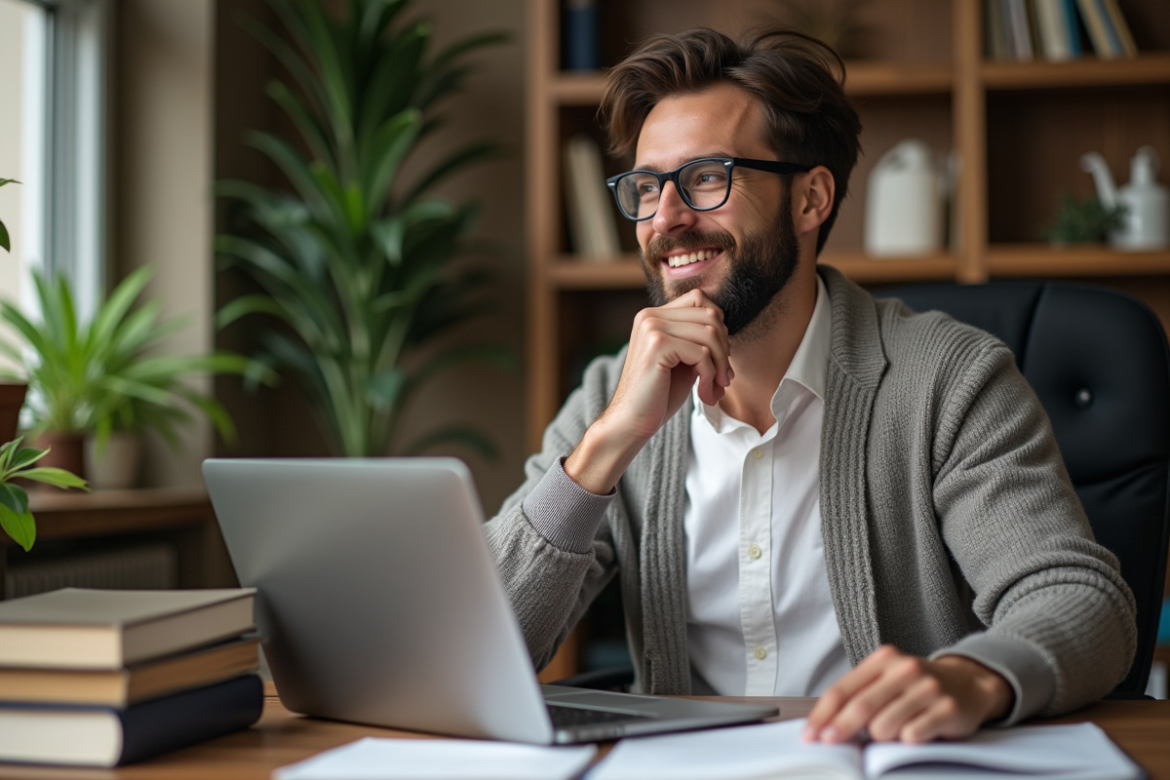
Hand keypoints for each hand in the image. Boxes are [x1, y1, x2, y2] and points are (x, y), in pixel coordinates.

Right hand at [565, 289, 731, 493]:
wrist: (631, 422)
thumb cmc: (658, 395)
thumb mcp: (683, 360)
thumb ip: (698, 340)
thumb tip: (727, 329)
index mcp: (654, 316)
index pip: (700, 299)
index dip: (718, 328)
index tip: (719, 360)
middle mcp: (650, 316)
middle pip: (710, 315)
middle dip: (724, 349)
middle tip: (723, 379)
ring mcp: (651, 328)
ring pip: (710, 333)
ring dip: (721, 365)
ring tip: (715, 388)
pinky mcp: (657, 345)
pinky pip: (701, 353)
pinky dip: (710, 376)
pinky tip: (704, 394)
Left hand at [802, 645, 1013, 743]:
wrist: (969, 683)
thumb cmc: (917, 685)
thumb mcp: (887, 679)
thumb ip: (859, 694)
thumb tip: (826, 724)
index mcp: (884, 659)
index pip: (843, 690)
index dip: (822, 715)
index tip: (810, 734)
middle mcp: (905, 669)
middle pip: (860, 707)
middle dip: (841, 729)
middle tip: (830, 743)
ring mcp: (927, 688)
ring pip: (885, 726)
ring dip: (882, 737)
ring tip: (896, 729)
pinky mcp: (947, 709)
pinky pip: (912, 735)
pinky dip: (908, 740)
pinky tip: (917, 731)